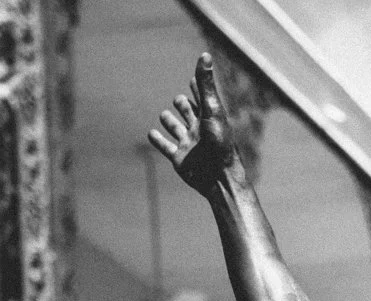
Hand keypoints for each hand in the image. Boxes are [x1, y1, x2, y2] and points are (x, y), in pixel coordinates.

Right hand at [147, 54, 241, 195]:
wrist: (218, 176)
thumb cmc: (219, 141)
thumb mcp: (211, 109)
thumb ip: (205, 84)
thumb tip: (204, 55)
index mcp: (208, 117)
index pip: (202, 98)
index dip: (198, 88)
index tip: (195, 79)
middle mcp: (198, 129)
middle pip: (188, 112)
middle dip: (183, 105)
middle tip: (180, 101)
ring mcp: (188, 144)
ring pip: (175, 128)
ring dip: (169, 122)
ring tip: (165, 116)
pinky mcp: (179, 158)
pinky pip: (165, 147)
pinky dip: (158, 140)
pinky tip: (152, 133)